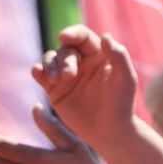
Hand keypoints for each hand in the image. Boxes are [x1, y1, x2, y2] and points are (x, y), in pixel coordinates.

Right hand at [31, 26, 138, 144]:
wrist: (108, 130)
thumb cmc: (121, 104)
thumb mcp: (125, 78)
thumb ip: (118, 55)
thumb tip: (105, 35)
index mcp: (98, 54)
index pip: (82, 37)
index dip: (72, 33)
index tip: (64, 36)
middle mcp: (81, 61)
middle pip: (64, 49)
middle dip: (64, 60)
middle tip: (68, 76)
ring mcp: (65, 75)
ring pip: (50, 59)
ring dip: (49, 65)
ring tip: (55, 80)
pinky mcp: (54, 89)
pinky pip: (41, 75)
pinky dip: (37, 71)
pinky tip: (37, 72)